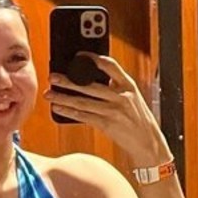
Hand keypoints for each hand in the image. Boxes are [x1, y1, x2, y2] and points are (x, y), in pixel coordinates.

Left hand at [46, 56, 171, 167]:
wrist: (148, 142)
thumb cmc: (138, 118)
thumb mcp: (132, 97)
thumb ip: (116, 86)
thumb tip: (91, 78)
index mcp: (128, 85)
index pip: (109, 65)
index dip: (92, 58)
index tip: (78, 55)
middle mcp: (121, 96)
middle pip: (89, 85)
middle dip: (68, 81)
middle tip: (52, 76)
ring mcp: (113, 111)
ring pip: (82, 102)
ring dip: (63, 98)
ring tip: (49, 94)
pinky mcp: (107, 125)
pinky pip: (83, 117)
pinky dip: (69, 112)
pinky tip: (58, 109)